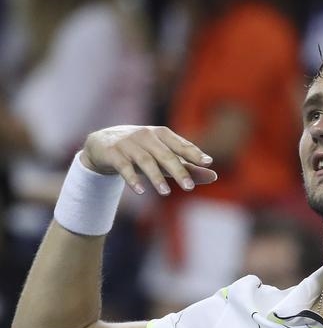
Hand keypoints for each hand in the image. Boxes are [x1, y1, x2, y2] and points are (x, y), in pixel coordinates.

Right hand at [81, 125, 216, 195]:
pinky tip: (140, 191)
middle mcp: (147, 136)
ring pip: (146, 161)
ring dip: (156, 178)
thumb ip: (188, 167)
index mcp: (162, 134)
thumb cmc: (143, 152)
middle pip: (166, 155)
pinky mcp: (113, 153)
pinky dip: (132, 179)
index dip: (194, 153)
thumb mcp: (164, 158)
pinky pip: (124, 167)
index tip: (208, 163)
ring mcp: (129, 144)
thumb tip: (214, 176)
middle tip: (190, 188)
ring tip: (166, 193)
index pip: (181, 145)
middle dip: (179, 171)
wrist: (102, 144)